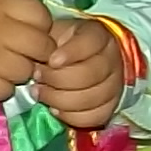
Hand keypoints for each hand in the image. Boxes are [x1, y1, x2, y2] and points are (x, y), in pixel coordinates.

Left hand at [31, 13, 132, 129]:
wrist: (77, 62)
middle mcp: (112, 59)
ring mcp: (115, 84)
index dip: (71, 53)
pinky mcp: (112, 106)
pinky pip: (96, 117)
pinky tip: (55, 109)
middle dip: (58, 79)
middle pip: (91, 74)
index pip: (90, 42)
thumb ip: (46, 43)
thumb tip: (35, 61)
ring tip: (41, 94)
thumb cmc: (59, 46)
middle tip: (38, 77)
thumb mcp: (53, 33)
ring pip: (93, 98)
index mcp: (98, 35)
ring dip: (61, 100)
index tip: (51, 60)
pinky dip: (72, 117)